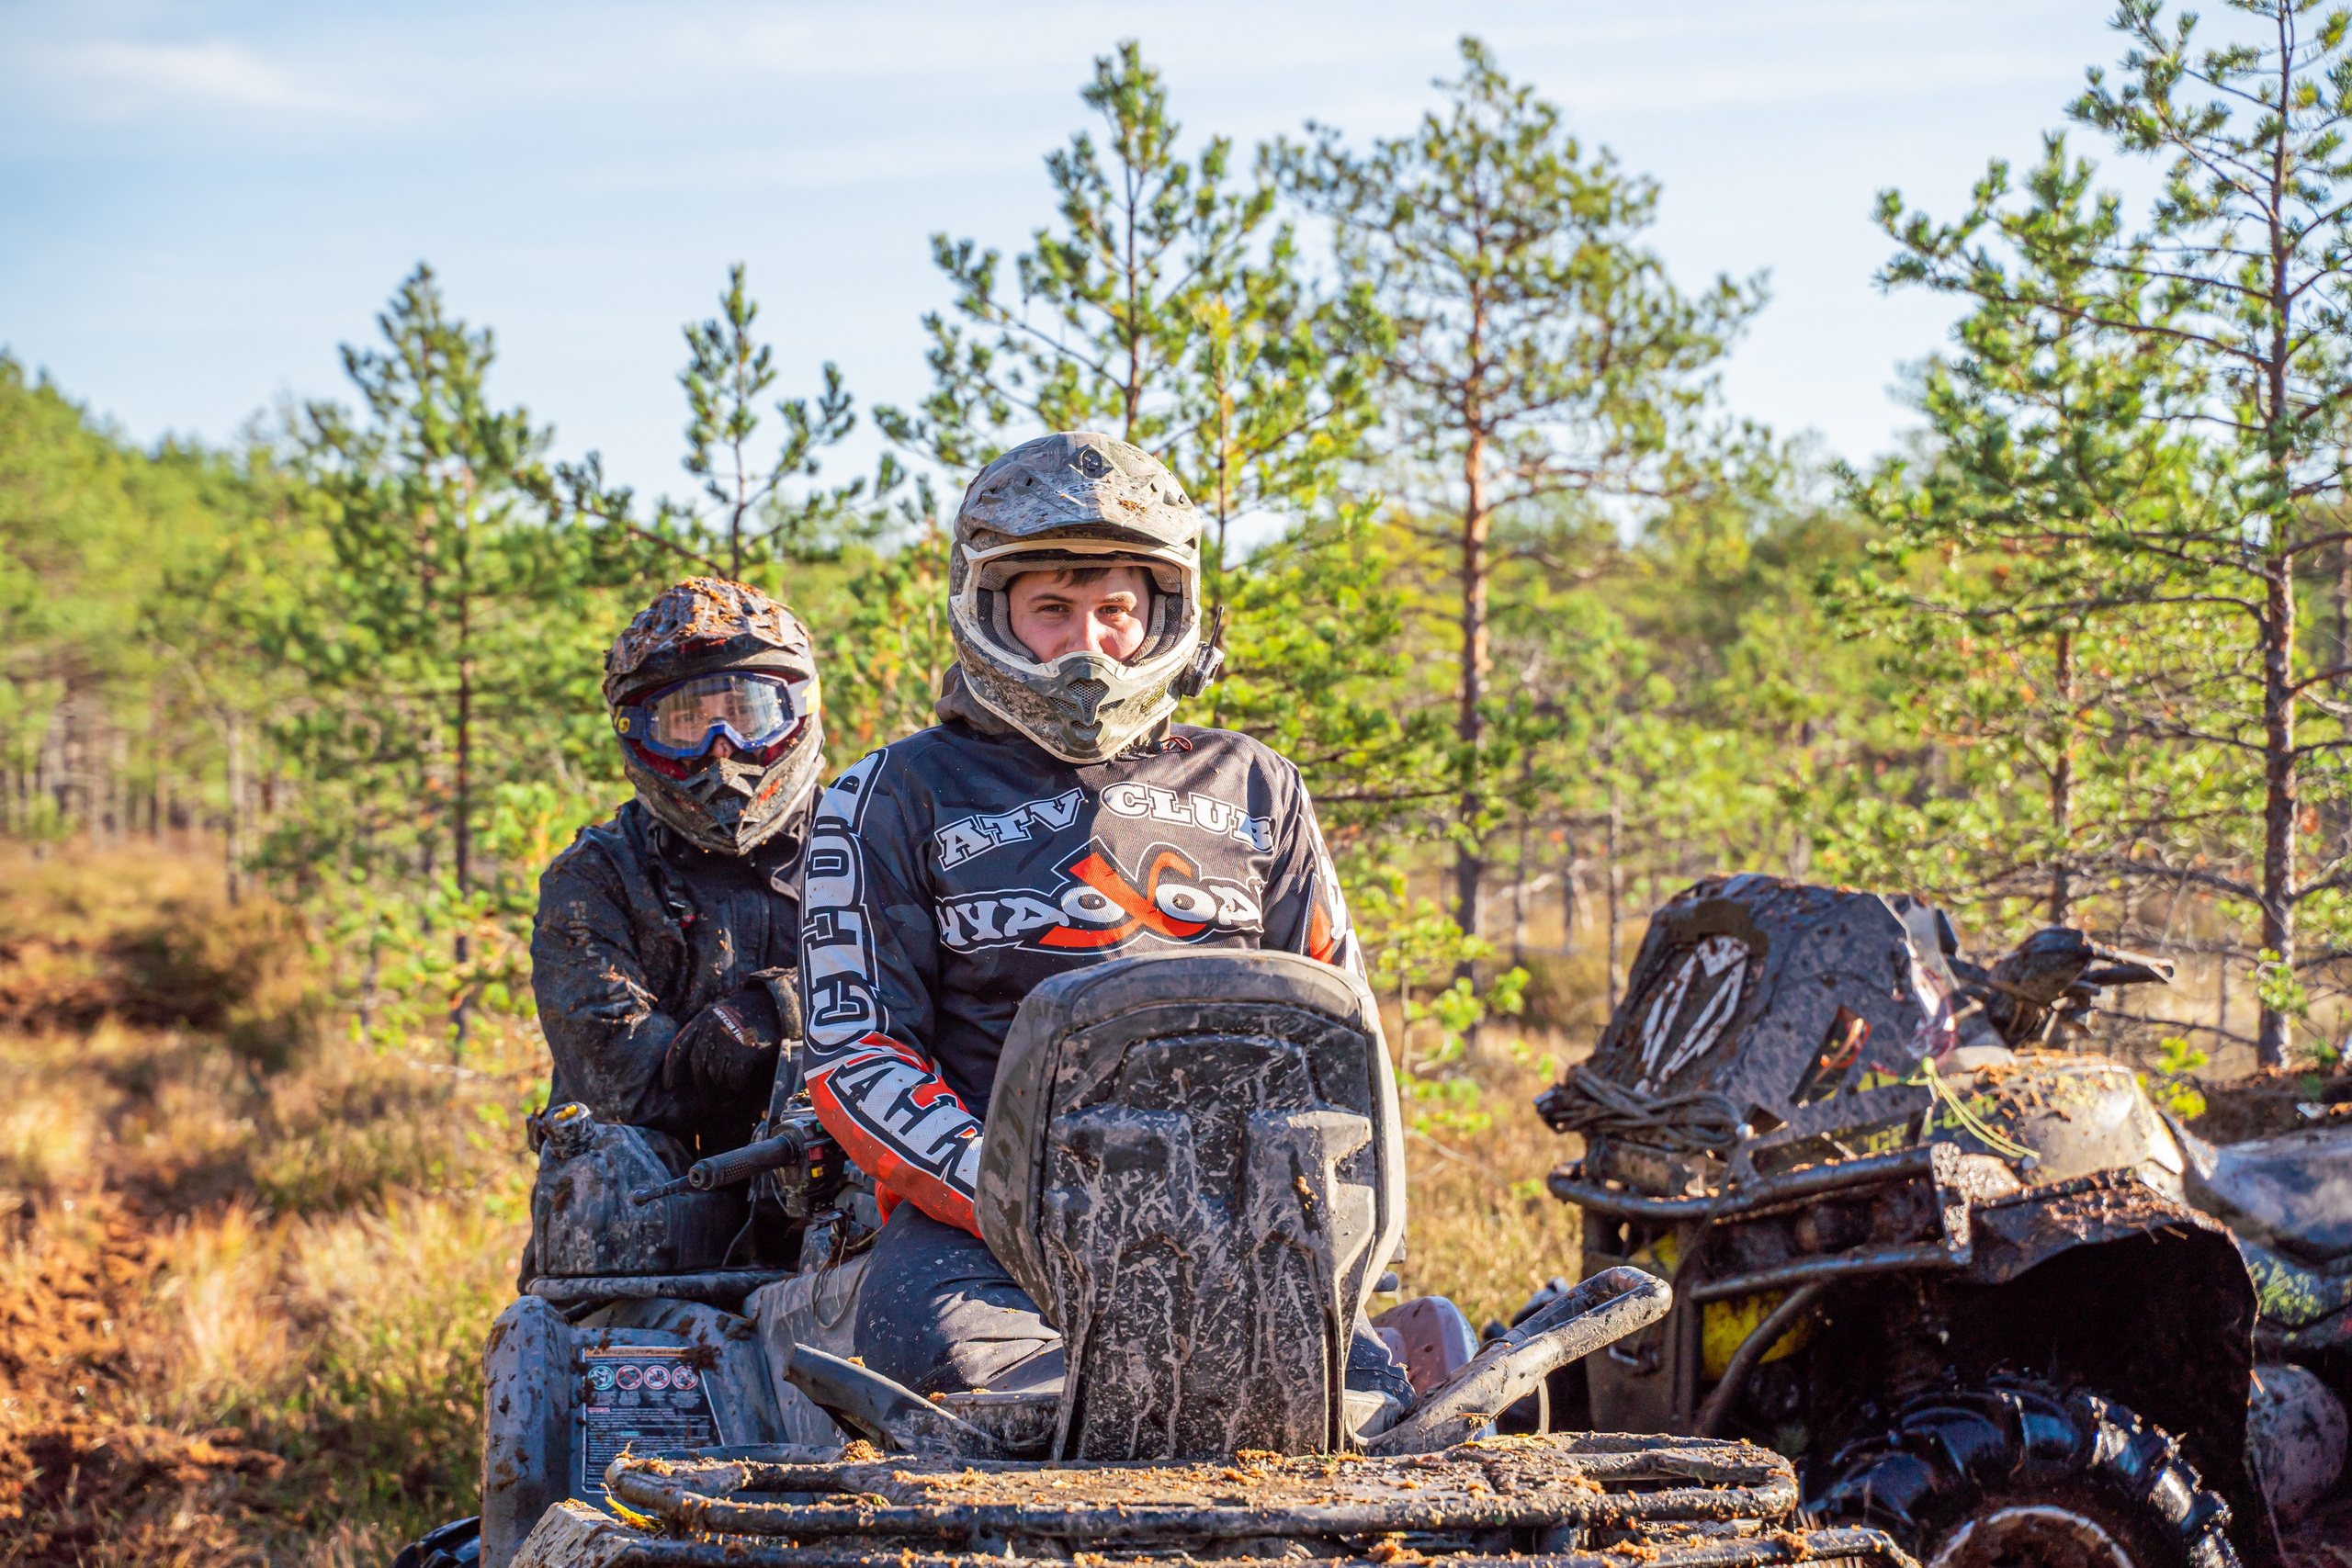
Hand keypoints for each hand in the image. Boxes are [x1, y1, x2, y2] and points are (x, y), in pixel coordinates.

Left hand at [663, 981, 784, 1101]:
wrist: (779, 1004)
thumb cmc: (751, 1013)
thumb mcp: (723, 1014)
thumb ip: (707, 1032)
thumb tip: (695, 1065)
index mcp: (703, 1019)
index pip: (679, 1048)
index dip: (671, 1069)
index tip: (669, 1085)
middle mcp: (711, 1029)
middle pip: (698, 1067)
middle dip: (702, 1088)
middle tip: (709, 1102)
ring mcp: (728, 1040)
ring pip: (716, 1075)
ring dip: (724, 1085)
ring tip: (734, 1089)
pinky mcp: (746, 1051)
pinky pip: (734, 1080)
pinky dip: (739, 1086)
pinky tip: (747, 1083)